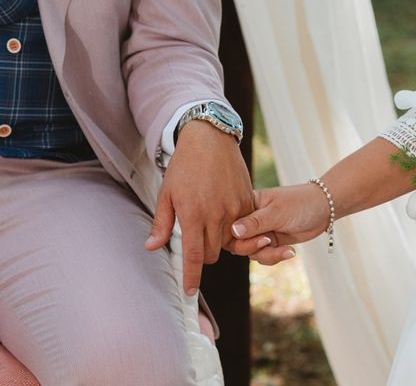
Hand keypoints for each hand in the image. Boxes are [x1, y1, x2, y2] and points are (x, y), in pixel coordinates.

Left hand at [145, 120, 254, 295]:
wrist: (211, 140)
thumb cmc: (185, 165)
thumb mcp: (167, 193)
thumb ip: (162, 224)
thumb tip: (152, 247)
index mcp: (193, 214)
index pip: (193, 256)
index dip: (191, 277)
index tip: (189, 292)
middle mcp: (216, 214)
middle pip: (211, 253)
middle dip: (202, 254)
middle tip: (195, 237)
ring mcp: (235, 209)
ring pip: (227, 243)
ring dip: (217, 241)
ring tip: (209, 223)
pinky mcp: (247, 202)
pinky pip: (242, 228)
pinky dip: (233, 229)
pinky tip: (224, 215)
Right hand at [227, 183, 330, 264]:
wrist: (324, 209)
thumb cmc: (300, 203)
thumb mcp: (277, 212)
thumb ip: (255, 223)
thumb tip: (232, 231)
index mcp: (247, 205)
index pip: (229, 225)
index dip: (237, 238)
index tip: (260, 238)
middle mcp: (250, 218)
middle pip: (237, 243)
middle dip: (253, 248)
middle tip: (270, 242)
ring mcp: (260, 231)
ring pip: (251, 252)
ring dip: (268, 255)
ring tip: (287, 249)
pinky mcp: (271, 241)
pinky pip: (264, 256)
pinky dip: (276, 257)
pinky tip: (291, 251)